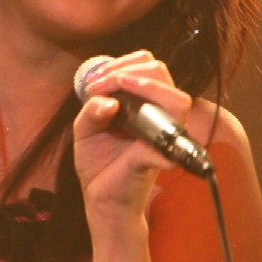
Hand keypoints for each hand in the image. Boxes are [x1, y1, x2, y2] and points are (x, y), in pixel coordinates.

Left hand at [73, 50, 193, 228]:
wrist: (100, 198)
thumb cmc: (98, 162)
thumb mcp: (84, 129)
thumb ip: (91, 109)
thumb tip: (108, 102)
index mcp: (143, 104)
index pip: (146, 66)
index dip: (121, 64)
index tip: (94, 81)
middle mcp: (159, 115)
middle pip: (161, 72)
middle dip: (128, 69)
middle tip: (99, 85)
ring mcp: (164, 136)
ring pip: (177, 98)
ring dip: (143, 84)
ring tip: (116, 87)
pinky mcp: (160, 157)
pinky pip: (168, 139)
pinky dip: (151, 122)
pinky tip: (118, 115)